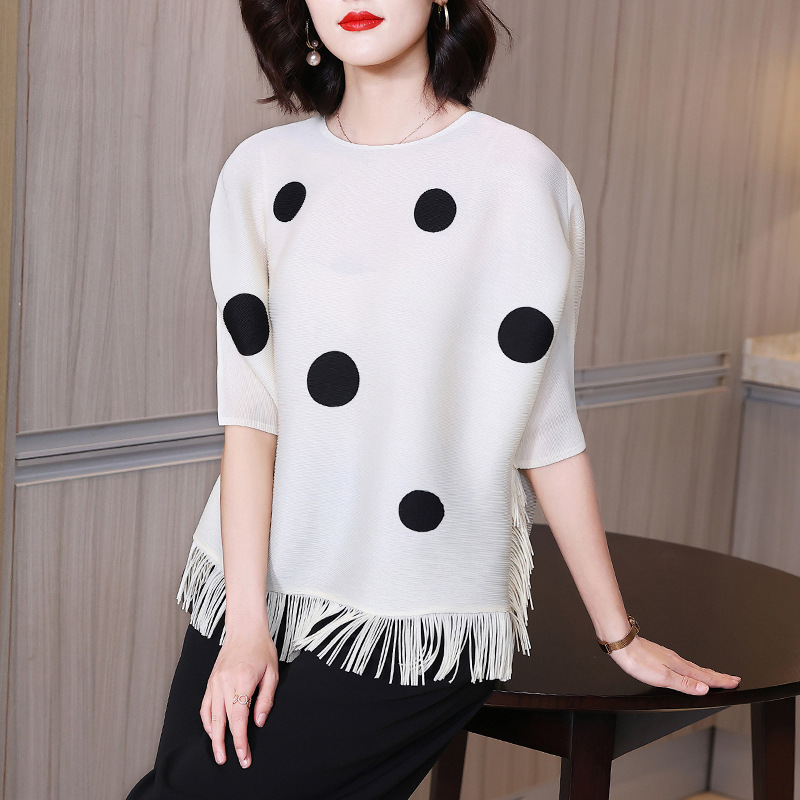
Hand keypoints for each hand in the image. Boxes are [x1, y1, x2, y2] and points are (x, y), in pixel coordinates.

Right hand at [199, 623, 279, 767]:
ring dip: (214, 737)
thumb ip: (266, 699)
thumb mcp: (273, 673)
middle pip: (223, 721)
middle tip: (233, 762)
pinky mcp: (210, 682)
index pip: (239, 718)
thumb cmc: (262, 649)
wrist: (245, 630)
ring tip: (220, 754)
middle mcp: (224, 683)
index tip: (244, 756)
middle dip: (227, 745)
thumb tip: (258, 721)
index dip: (241, 740)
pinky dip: (208, 722)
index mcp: (242, 680)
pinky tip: (213, 732)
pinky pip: (205, 706)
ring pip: (211, 716)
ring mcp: (214, 682)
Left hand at [608, 635, 740, 694]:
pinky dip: (692, 669)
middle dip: (719, 676)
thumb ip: (684, 684)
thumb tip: (705, 689)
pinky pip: (683, 664)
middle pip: (702, 670)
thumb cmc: (638, 661)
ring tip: (716, 676)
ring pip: (693, 666)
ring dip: (707, 672)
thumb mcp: (662, 677)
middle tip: (734, 679)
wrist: (622, 643)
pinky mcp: (660, 655)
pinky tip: (688, 669)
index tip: (735, 682)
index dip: (721, 681)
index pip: (705, 676)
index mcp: (679, 666)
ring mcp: (668, 657)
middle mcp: (676, 660)